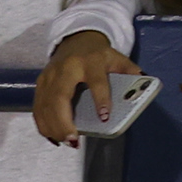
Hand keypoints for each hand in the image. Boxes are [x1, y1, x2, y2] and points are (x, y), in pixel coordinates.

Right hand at [34, 34, 149, 145]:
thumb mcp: (117, 58)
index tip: (105, 116)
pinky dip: (43, 125)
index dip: (101, 98)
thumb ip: (129, 71)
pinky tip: (53, 137)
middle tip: (73, 140)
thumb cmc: (98, 54)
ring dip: (53, 127)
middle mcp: (66, 69)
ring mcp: (49, 76)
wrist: (76, 39)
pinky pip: (38, 108)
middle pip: (60, 97)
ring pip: (45, 105)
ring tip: (66, 142)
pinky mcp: (40, 84)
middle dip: (64, 121)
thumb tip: (143, 85)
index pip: (96, 80)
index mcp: (89, 61)